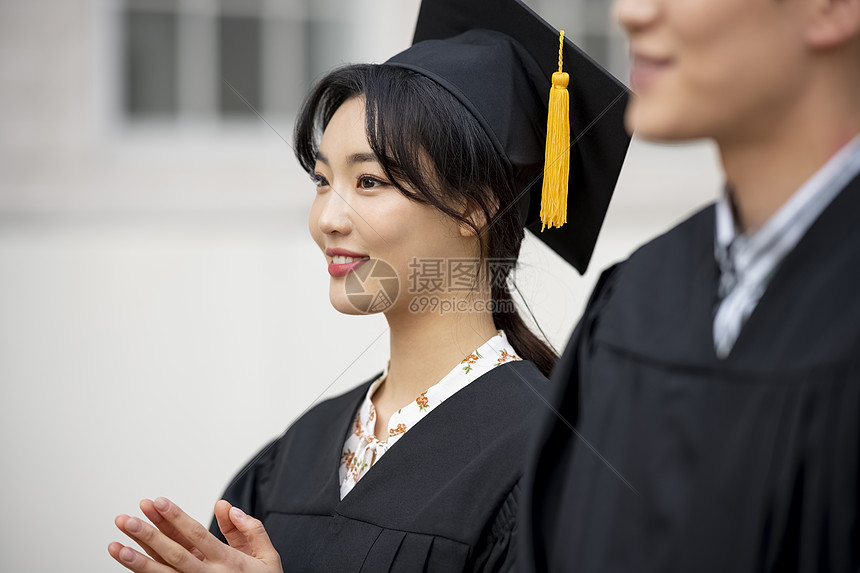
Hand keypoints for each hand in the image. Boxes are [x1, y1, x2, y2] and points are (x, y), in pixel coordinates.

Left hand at [108, 497, 282, 572]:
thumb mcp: (268, 556)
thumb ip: (249, 529)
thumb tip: (226, 508)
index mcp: (227, 561)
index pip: (196, 534)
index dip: (175, 518)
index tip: (157, 502)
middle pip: (173, 553)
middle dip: (148, 536)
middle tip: (127, 520)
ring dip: (137, 560)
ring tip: (116, 546)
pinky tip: (128, 566)